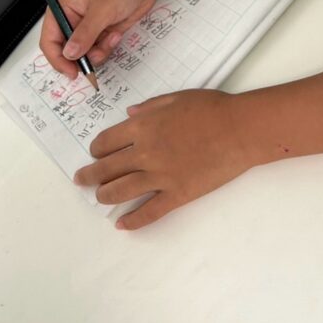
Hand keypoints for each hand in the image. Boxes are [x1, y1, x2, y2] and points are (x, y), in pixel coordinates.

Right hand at [39, 0, 159, 78]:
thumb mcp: (102, 11)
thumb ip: (85, 34)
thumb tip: (69, 54)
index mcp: (63, 10)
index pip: (49, 41)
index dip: (57, 59)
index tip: (71, 72)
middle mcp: (72, 21)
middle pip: (65, 53)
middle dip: (81, 58)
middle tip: (97, 56)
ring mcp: (87, 30)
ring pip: (83, 56)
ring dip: (98, 53)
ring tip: (111, 38)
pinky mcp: (100, 35)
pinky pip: (98, 52)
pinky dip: (107, 49)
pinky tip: (116, 34)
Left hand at [72, 89, 254, 229]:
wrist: (240, 129)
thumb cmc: (212, 108)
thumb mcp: (177, 98)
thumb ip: (150, 107)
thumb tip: (130, 114)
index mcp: (143, 126)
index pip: (106, 142)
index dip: (97, 149)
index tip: (95, 153)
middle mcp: (145, 153)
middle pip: (107, 169)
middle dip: (90, 175)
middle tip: (82, 179)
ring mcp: (160, 176)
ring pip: (120, 192)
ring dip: (105, 196)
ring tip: (99, 198)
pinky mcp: (177, 194)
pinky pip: (150, 212)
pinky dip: (133, 220)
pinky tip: (122, 224)